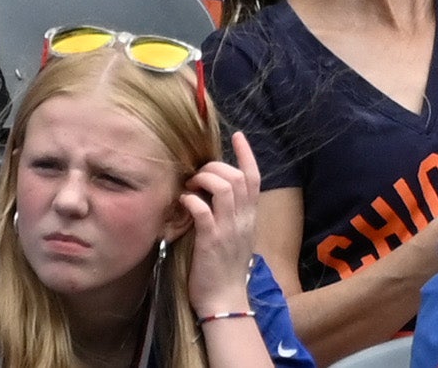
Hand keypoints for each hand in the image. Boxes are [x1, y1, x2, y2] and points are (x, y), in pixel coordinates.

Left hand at [176, 129, 264, 314]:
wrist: (224, 302)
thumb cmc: (223, 269)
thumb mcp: (233, 236)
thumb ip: (228, 213)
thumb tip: (210, 191)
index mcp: (249, 219)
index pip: (254, 179)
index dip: (247, 155)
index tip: (238, 135)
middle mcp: (243, 221)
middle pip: (238, 178)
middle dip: (216, 166)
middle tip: (198, 173)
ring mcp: (228, 231)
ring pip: (224, 188)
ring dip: (204, 179)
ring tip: (190, 185)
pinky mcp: (211, 242)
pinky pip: (203, 211)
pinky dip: (191, 200)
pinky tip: (183, 202)